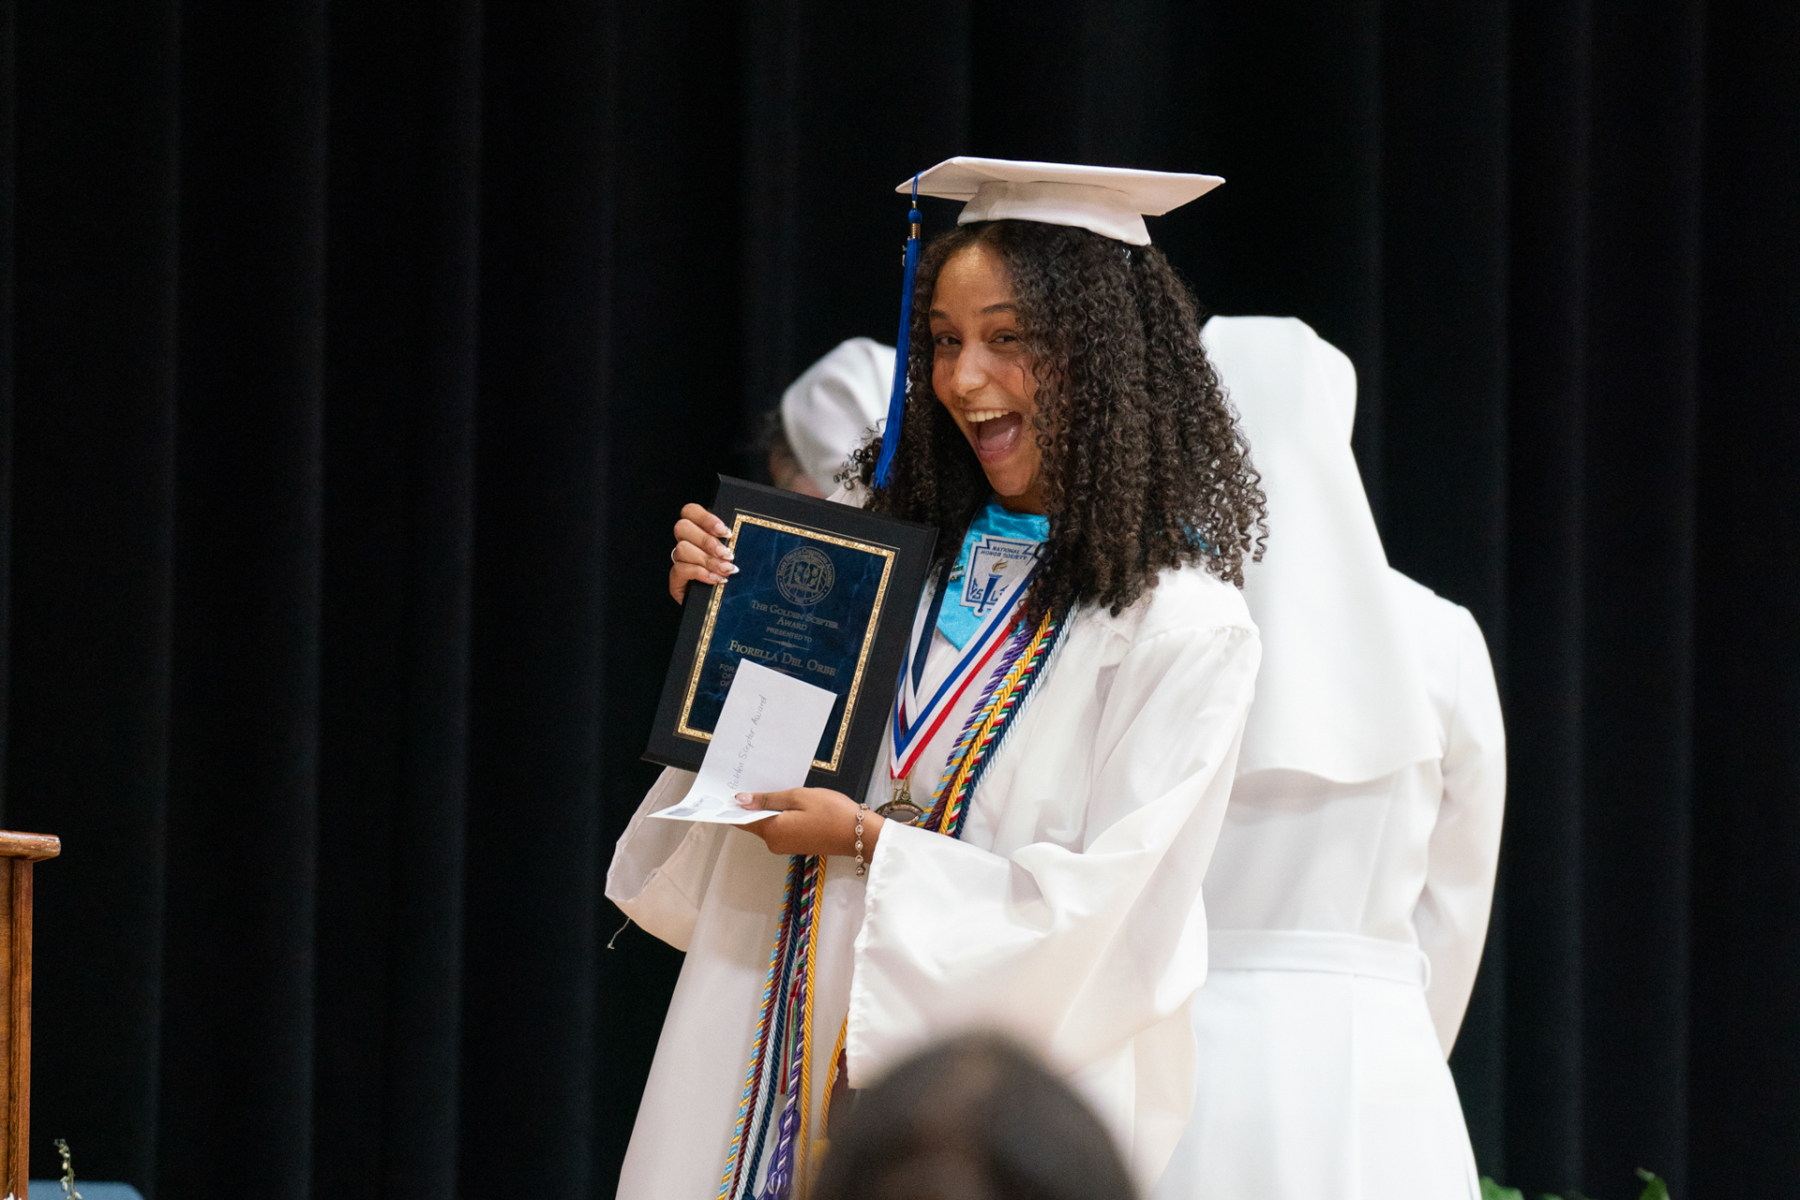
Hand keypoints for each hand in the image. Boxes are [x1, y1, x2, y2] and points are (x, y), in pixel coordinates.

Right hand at [669, 503, 738, 603]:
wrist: (718, 609)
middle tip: (728, 554)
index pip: (690, 511)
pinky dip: (700, 573)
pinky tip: (715, 580)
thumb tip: (742, 539)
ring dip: (707, 559)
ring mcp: (679, 561)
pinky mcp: (676, 580)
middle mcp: (686, 543)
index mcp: (699, 532)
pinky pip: (680, 569)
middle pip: (682, 527)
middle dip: (707, 540)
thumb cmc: (731, 580)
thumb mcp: (733, 558)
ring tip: (726, 570)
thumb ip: (732, 545)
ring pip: (682, 548)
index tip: (727, 533)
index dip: (706, 518)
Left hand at [737, 788, 884, 861]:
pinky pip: (781, 828)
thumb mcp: (798, 797)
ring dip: (769, 808)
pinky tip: (789, 801)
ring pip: (769, 824)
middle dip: (753, 804)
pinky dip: (781, 815)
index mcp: (771, 831)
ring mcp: (786, 846)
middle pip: (754, 822)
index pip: (741, 820)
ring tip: (774, 785)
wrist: (859, 834)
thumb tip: (740, 800)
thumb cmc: (830, 811)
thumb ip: (768, 799)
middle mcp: (774, 842)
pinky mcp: (797, 845)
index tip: (729, 788)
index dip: (733, 806)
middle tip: (754, 778)